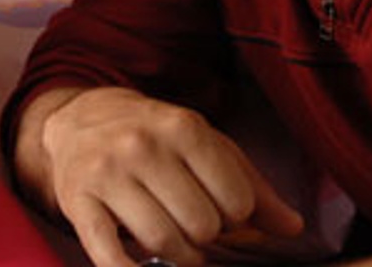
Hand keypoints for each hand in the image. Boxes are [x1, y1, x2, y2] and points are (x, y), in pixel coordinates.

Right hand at [39, 87, 302, 266]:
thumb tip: (293, 227)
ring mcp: (107, 173)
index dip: (235, 216)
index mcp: (182, 126)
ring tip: (173, 239)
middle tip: (192, 222)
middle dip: (205, 235)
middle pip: (201, 226)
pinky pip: (110, 257)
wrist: (81, 119)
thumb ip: (251, 183)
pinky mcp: (78, 202)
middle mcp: (143, 145)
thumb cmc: (155, 136)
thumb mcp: (204, 144)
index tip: (219, 207)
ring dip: (177, 255)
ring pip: (163, 243)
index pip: (236, 200)